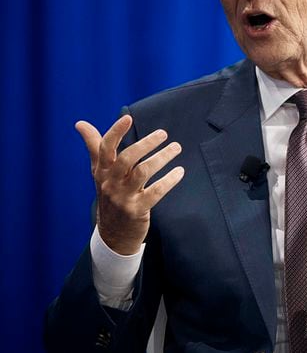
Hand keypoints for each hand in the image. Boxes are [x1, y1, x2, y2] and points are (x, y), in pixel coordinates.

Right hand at [76, 115, 183, 254]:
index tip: (128, 118)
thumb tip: (80, 123)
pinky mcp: (137, 210)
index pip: (104, 148)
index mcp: (102, 171)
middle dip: (146, 144)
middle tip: (163, 133)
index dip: (115, 132)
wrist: (112, 234)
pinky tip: (179, 171)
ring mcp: (123, 197)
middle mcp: (110, 183)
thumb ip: (94, 147)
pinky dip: (169, 180)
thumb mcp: (99, 172)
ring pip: (143, 172)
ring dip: (162, 158)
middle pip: (126, 158)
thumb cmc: (109, 194)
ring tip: (176, 147)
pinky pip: (155, 192)